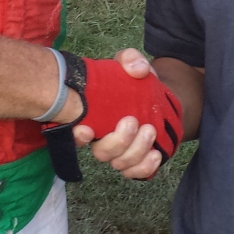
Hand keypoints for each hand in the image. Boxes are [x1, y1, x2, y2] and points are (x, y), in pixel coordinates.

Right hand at [73, 48, 176, 179]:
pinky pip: (137, 173)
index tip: (87, 129)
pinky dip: (145, 168)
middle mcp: (102, 138)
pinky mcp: (136, 160)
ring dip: (135, 151)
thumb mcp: (132, 64)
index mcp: (94, 116)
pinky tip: (156, 154)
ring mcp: (119, 152)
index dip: (77, 136)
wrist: (157, 97)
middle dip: (117, 141)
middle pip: (101, 152)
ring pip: (120, 164)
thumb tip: (138, 69)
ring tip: (150, 131)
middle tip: (133, 121)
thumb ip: (131, 59)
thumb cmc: (134, 82)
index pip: (77, 132)